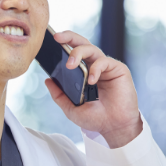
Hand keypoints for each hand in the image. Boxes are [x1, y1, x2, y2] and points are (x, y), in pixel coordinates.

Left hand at [44, 31, 142, 148]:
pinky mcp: (118, 69)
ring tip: (70, 65)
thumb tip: (47, 80)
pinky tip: (92, 81)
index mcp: (83, 72)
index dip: (62, 44)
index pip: (72, 52)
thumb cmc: (95, 118)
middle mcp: (94, 66)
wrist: (114, 128)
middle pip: (81, 43)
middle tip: (57, 37)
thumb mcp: (71, 108)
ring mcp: (106, 67)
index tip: (50, 40)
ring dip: (78, 52)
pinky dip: (95, 69)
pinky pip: (104, 62)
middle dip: (69, 37)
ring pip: (91, 49)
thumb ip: (59, 95)